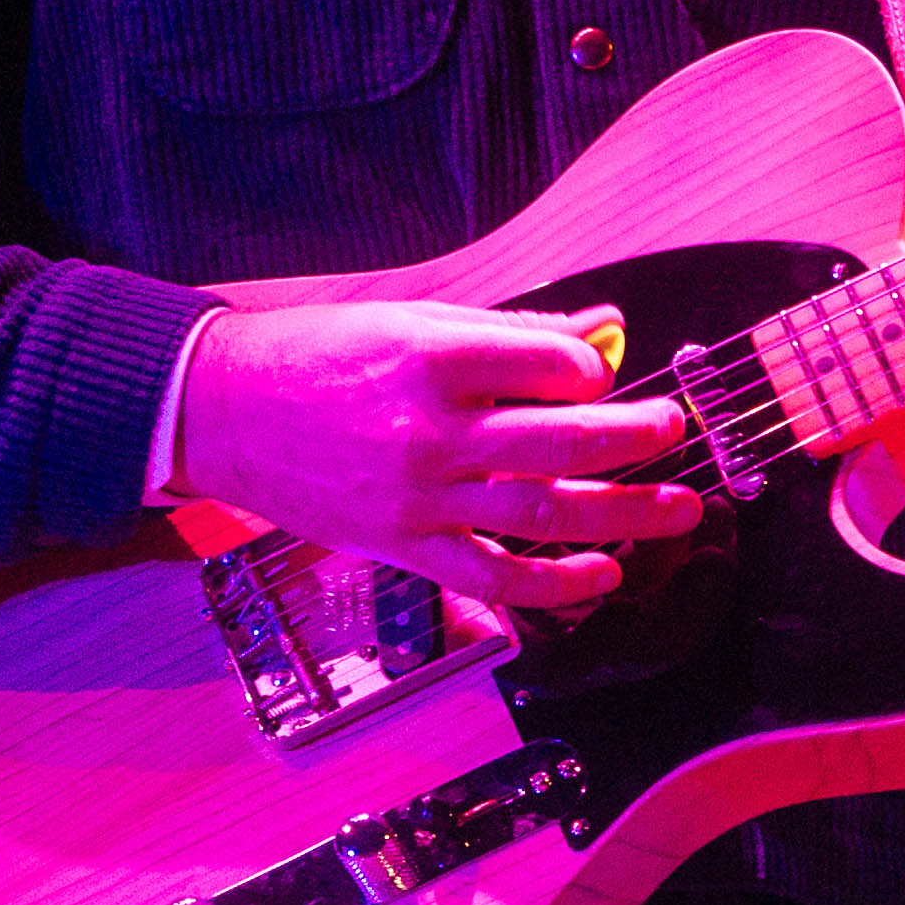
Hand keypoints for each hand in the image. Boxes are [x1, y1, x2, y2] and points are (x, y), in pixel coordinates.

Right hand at [167, 300, 702, 613]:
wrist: (225, 411)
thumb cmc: (322, 355)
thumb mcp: (417, 320)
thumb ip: (516, 333)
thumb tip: (607, 332)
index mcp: (435, 358)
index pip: (555, 367)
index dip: (596, 371)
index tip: (605, 373)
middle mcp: (432, 432)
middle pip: (565, 443)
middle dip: (638, 438)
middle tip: (674, 430)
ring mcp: (420, 498)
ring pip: (546, 514)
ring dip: (626, 514)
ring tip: (679, 508)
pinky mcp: (405, 546)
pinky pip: (496, 578)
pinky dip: (559, 584)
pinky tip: (605, 574)